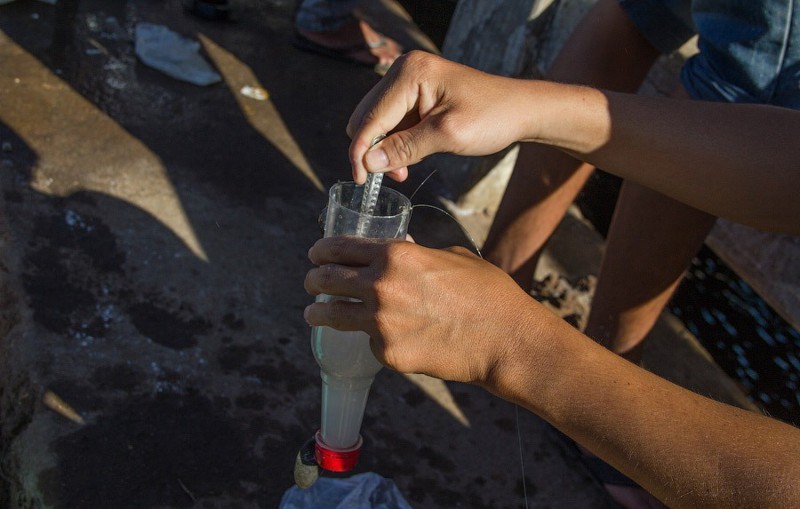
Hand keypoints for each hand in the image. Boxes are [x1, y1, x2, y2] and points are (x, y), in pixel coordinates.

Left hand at [303, 236, 536, 384]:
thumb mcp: (450, 257)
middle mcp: (380, 287)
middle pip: (325, 280)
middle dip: (313, 280)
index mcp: (395, 255)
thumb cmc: (486, 293)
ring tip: (314, 314)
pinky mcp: (388, 354)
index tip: (315, 255)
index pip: (338, 247)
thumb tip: (400, 247)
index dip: (320, 250)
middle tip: (312, 283)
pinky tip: (387, 338)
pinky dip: (373, 338)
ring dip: (317, 313)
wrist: (504, 339)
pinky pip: (370, 342)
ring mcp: (381, 323)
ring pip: (332, 316)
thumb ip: (417, 252)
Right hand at [347, 51, 531, 183]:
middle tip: (398, 175)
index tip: (360, 181)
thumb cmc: (492, 117)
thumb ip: (405, 148)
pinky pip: (393, 122)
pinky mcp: (415, 94)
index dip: (361, 151)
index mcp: (411, 73)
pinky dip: (397, 142)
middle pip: (367, 118)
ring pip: (378, 123)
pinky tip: (414, 155)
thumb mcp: (447, 136)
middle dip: (375, 150)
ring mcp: (409, 81)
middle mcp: (404, 71)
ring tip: (408, 168)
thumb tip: (369, 163)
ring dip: (386, 149)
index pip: (371, 117)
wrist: (520, 110)